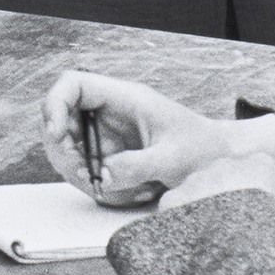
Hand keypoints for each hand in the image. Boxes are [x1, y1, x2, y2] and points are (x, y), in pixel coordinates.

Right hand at [39, 70, 274, 208]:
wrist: (220, 159)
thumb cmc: (202, 150)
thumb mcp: (172, 159)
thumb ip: (137, 166)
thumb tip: (102, 176)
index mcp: (124, 97)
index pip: (73, 84)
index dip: (55, 104)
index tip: (56, 134)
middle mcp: (110, 110)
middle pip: (61, 115)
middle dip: (61, 144)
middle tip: (81, 170)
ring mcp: (107, 132)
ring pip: (68, 143)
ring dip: (75, 166)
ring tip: (101, 185)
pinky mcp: (109, 152)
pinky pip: (85, 163)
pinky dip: (91, 180)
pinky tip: (115, 190)